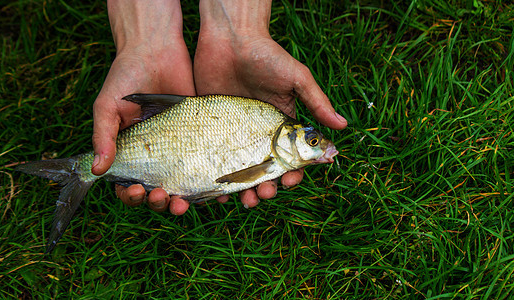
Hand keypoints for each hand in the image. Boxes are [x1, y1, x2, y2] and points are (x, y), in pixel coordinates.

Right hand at [92, 0, 194, 214]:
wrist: (156, 49)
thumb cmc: (126, 76)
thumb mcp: (107, 105)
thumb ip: (103, 135)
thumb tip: (97, 170)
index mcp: (130, 152)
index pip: (128, 185)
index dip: (130, 195)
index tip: (135, 191)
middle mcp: (156, 156)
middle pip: (157, 192)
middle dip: (159, 202)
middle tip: (163, 197)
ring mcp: (181, 149)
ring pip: (183, 185)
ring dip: (182, 200)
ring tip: (184, 203)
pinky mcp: (202, 138)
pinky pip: (207, 165)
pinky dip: (210, 183)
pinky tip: (214, 193)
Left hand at [194, 0, 347, 207]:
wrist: (230, 38)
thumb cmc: (267, 56)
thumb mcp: (295, 77)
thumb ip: (315, 102)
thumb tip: (343, 126)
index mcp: (281, 126)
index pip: (290, 158)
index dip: (293, 173)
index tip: (289, 181)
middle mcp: (258, 135)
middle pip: (264, 171)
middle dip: (266, 188)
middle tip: (262, 194)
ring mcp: (233, 135)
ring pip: (239, 172)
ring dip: (243, 190)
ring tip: (242, 201)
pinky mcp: (211, 131)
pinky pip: (214, 160)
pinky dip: (216, 179)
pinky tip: (217, 192)